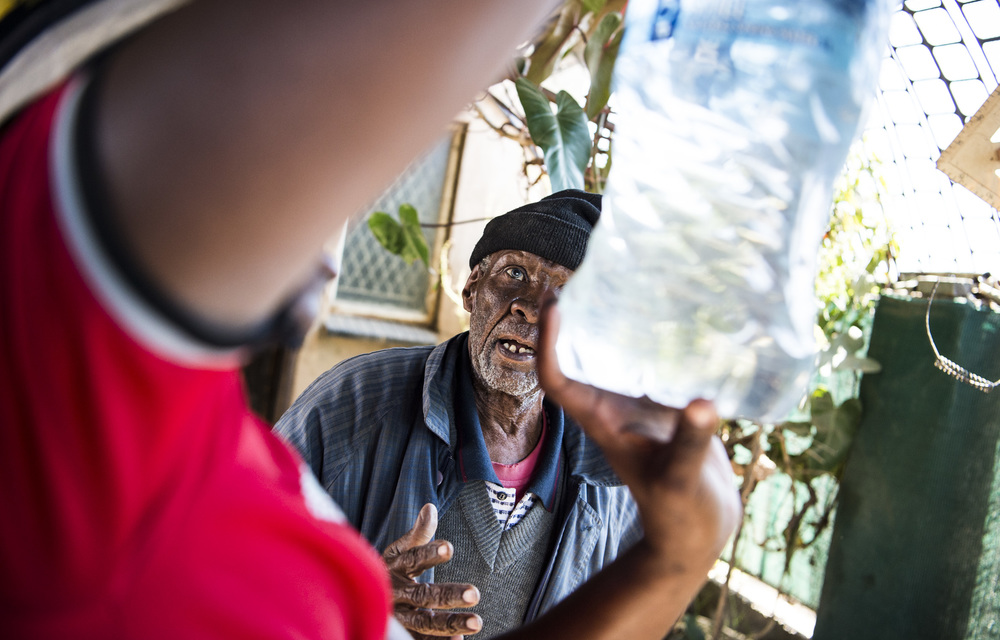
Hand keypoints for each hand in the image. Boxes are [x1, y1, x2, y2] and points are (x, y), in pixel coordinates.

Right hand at [383, 503, 482, 638]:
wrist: (362, 598)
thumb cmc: (391, 570)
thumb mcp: (400, 550)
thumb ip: (418, 533)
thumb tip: (430, 507)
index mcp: (395, 568)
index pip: (413, 559)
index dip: (430, 553)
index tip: (449, 547)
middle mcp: (396, 594)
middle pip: (423, 595)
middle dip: (448, 595)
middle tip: (475, 593)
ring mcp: (400, 617)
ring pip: (424, 623)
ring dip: (451, 624)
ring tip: (477, 622)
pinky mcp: (404, 633)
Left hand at [536, 299, 740, 576]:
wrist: (700, 531)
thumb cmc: (681, 513)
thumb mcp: (681, 478)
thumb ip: (690, 443)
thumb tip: (703, 405)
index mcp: (602, 420)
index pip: (558, 378)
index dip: (547, 343)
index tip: (553, 305)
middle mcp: (615, 406)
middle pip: (582, 355)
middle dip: (579, 316)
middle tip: (588, 271)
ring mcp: (640, 404)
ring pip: (618, 355)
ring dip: (617, 322)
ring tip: (630, 279)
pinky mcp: (668, 404)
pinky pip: (656, 362)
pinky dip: (662, 338)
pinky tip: (684, 313)